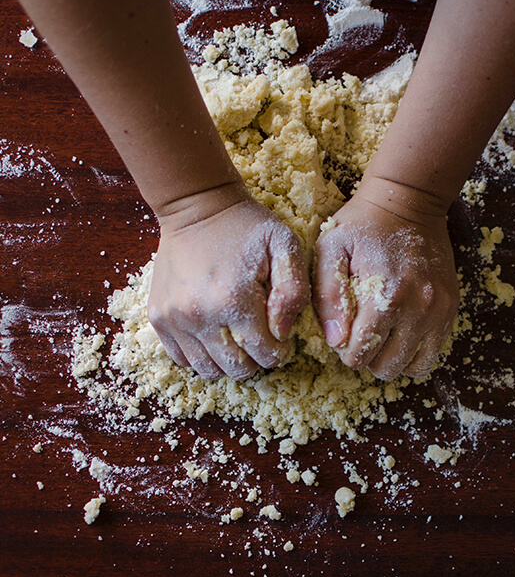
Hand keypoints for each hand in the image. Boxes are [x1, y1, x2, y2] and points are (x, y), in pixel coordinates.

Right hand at [148, 190, 309, 379]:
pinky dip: (201, 356)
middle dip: (255, 360)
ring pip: (207, 370)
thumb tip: (282, 333)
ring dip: (228, 362)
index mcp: (233, 299)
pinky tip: (214, 336)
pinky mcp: (158, 317)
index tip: (279, 336)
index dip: (279, 350)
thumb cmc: (246, 227)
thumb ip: (294, 291)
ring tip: (237, 339)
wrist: (197, 206)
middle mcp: (199, 315)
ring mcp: (174, 318)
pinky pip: (181, 358)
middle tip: (259, 338)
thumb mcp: (285, 246)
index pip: (265, 354)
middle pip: (236, 369)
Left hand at [313, 177, 458, 379]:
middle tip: (359, 333)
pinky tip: (399, 331)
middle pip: (387, 367)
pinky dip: (413, 351)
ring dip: (392, 359)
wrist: (409, 200)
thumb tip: (335, 340)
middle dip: (367, 357)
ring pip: (415, 367)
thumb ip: (328, 297)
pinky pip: (433, 352)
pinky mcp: (450, 308)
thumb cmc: (362, 224)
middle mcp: (418, 309)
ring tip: (380, 336)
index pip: (360, 355)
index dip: (344, 350)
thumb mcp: (331, 249)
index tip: (342, 332)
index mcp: (386, 297)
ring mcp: (439, 310)